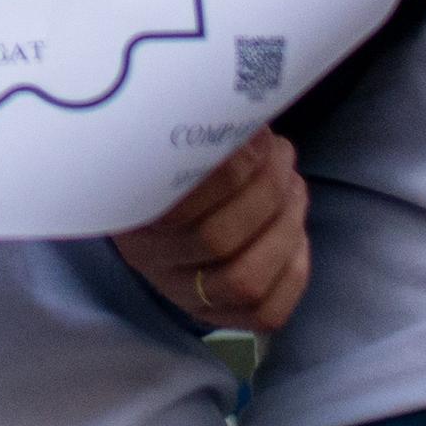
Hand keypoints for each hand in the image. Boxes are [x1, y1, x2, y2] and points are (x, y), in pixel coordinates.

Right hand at [114, 128, 308, 337]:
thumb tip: (243, 106)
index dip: (229, 172)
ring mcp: (188, 298)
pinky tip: (296, 230)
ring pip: (246, 280)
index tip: (256, 136)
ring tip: (294, 184)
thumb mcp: (165, 145)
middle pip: (218, 240)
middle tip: (282, 154)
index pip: (178, 206)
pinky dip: (293, 269)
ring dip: (284, 226)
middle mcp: (154, 264)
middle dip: (265, 191)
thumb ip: (196, 133)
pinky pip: (267, 312)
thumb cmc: (167, 165)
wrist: (156, 218)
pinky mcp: (224, 319)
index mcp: (129, 215)